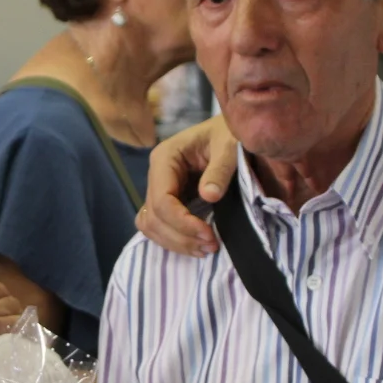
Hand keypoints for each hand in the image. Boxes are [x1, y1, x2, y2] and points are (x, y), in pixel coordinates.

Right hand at [136, 116, 238, 256]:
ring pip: (151, 225)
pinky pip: (160, 225)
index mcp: (165, 157)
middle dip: (180, 236)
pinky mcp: (168, 199)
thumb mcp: (229, 147)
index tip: (209, 235)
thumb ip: (220, 170)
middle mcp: (156, 174)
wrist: (231, 133)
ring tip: (206, 249)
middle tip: (212, 246)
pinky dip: (175, 239)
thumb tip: (208, 195)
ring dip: (176, 242)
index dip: (182, 223)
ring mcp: (159, 188)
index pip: (161, 200)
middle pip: (153, 217)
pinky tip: (197, 245)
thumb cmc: (230, 135)